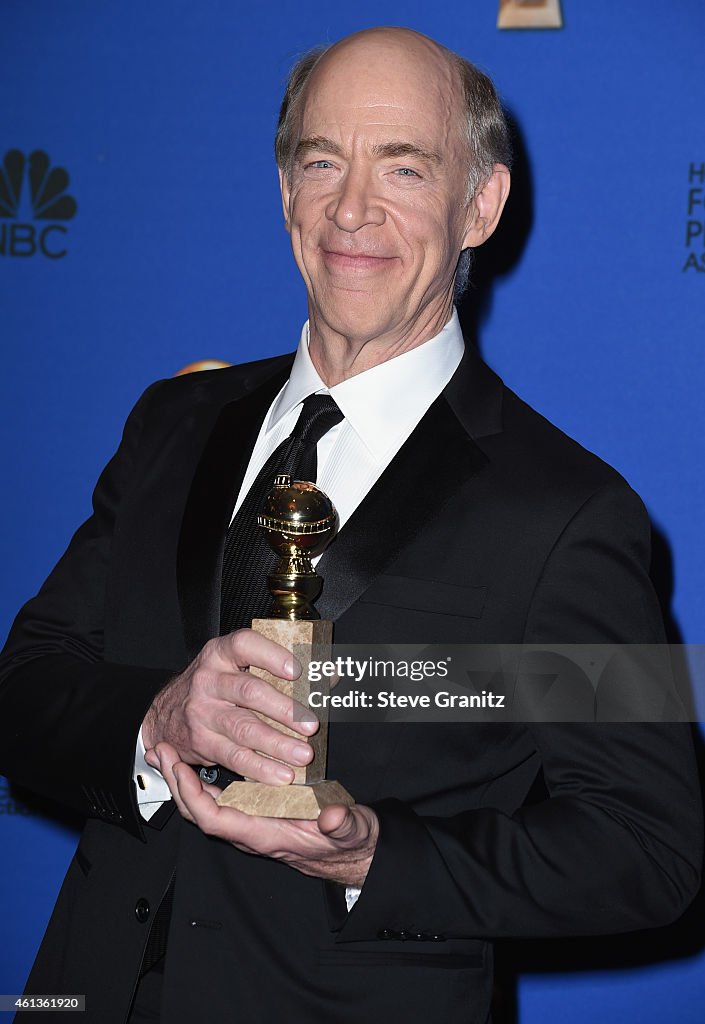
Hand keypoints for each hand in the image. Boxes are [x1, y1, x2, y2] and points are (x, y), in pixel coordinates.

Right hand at [141, 629, 318, 785]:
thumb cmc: (216, 685)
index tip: (298, 671)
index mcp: (221, 653)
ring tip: (302, 754)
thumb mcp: (238, 665)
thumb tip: (328, 676)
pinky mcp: (202, 741)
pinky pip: (234, 756)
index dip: (272, 656)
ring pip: (244, 728)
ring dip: (277, 744)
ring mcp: (202, 711)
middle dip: (284, 710)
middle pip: (249, 692)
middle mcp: (208, 679)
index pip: (245, 645)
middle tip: (311, 724)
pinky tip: (281, 774)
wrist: (168, 713)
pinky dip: (260, 767)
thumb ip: (280, 667)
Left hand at [153, 741, 378, 886]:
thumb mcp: (351, 830)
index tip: (180, 768)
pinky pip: (220, 800)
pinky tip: (196, 762)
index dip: (193, 796)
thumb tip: (333, 817)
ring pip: (206, 806)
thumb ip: (342, 824)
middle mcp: (251, 831)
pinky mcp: (256, 814)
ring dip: (184, 780)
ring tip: (168, 753)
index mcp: (266, 835)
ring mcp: (251, 823)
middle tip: (161, 751)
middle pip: (199, 813)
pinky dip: (202, 782)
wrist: (354, 852)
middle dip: (177, 783)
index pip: (216, 820)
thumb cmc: (350, 841)